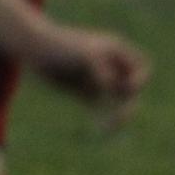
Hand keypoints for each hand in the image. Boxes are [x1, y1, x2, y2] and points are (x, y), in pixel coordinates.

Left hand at [33, 26, 150, 129]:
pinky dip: (103, 117)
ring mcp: (96, 78)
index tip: (126, 86)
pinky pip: (99, 106)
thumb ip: (102, 72)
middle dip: (129, 100)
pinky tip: (100, 128)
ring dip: (118, 112)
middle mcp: (109, 66)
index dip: (139, 79)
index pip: (141, 66)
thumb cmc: (60, 46)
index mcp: (115, 51)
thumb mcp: (86, 56)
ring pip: (116, 99)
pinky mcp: (82, 91)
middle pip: (131, 87)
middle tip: (122, 116)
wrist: (32, 46)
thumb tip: (107, 90)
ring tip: (110, 126)